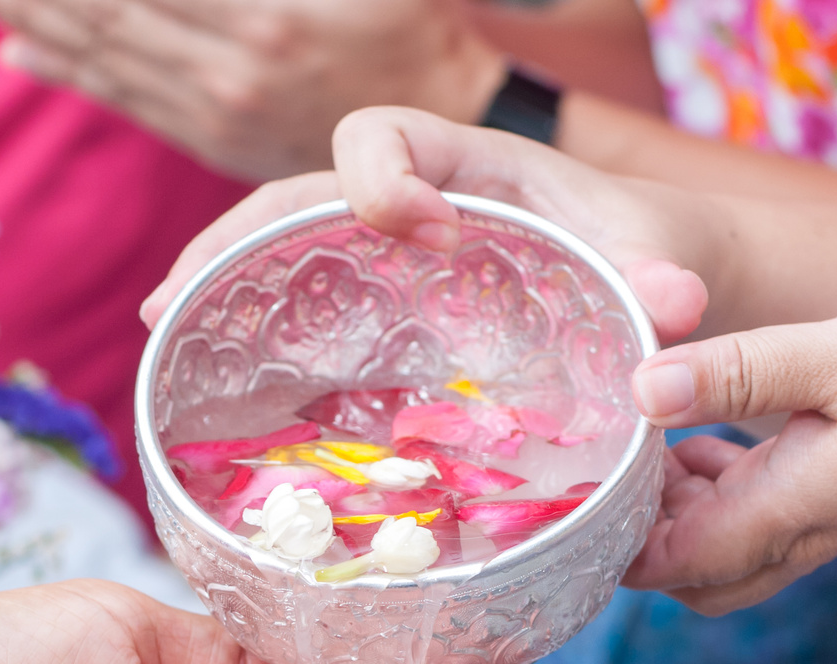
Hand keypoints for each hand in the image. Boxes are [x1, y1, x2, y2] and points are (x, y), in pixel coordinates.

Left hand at [0, 0, 507, 180]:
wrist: (449, 115)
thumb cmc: (411, 21)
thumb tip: (155, 7)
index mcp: (262, 17)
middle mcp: (227, 67)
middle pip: (98, 11)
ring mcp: (216, 108)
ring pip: (101, 55)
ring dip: (30, 15)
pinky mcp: (214, 134)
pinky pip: (127, 99)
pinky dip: (69, 68)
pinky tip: (21, 48)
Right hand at [143, 106, 711, 341]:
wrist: (648, 278)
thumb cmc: (643, 253)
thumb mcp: (657, 259)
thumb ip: (662, 276)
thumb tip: (674, 305)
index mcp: (468, 165)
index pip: (383, 134)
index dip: (382, 178)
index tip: (429, 237)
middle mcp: (413, 198)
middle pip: (298, 191)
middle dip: (238, 236)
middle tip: (187, 294)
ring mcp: (387, 255)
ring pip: (281, 240)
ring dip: (217, 275)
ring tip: (162, 325)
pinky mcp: (382, 306)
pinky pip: (302, 295)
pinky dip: (247, 317)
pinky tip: (197, 356)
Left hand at [621, 292, 836, 611]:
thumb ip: (739, 371)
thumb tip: (640, 388)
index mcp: (787, 511)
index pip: (666, 564)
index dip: (609, 540)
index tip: (573, 486)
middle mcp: (799, 533)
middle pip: (686, 575)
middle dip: (635, 533)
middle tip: (608, 458)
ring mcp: (824, 521)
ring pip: (720, 548)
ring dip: (674, 506)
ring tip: (645, 432)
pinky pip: (758, 513)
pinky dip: (716, 484)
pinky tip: (703, 426)